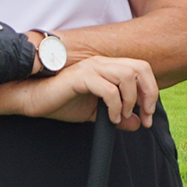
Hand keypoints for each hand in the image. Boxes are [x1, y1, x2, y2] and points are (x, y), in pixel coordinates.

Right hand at [12, 54, 158, 128]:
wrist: (35, 101)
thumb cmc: (62, 102)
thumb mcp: (96, 113)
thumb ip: (118, 116)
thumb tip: (138, 124)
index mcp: (107, 67)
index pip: (141, 69)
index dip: (151, 91)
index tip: (148, 115)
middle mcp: (101, 63)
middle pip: (140, 68)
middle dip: (148, 94)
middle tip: (145, 116)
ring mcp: (91, 67)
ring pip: (127, 76)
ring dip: (130, 99)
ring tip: (122, 116)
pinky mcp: (81, 77)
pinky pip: (108, 89)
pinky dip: (115, 105)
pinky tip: (111, 118)